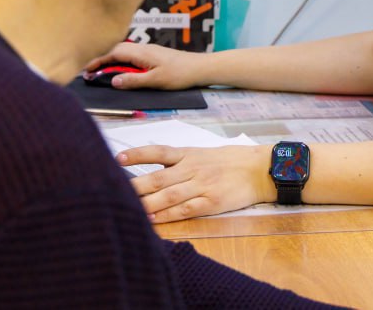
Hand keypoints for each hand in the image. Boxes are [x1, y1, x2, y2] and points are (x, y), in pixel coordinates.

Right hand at [85, 42, 207, 89]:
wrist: (200, 67)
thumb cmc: (180, 74)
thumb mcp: (155, 81)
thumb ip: (134, 80)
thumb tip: (113, 81)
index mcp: (141, 52)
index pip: (113, 52)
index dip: (97, 60)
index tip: (84, 69)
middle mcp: (142, 48)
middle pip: (115, 49)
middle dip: (99, 58)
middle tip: (87, 72)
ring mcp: (147, 50)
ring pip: (122, 51)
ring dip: (109, 59)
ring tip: (98, 70)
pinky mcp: (152, 55)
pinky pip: (130, 55)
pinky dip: (119, 60)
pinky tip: (118, 68)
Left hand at [119, 143, 272, 222]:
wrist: (260, 169)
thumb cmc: (232, 161)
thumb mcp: (205, 154)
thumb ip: (181, 161)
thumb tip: (154, 168)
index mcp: (190, 154)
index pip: (159, 152)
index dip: (138, 154)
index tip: (118, 157)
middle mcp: (193, 168)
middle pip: (158, 177)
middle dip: (134, 186)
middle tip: (111, 190)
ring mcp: (202, 186)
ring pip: (168, 195)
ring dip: (146, 203)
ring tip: (127, 209)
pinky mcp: (212, 202)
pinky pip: (185, 209)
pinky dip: (168, 215)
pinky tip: (153, 220)